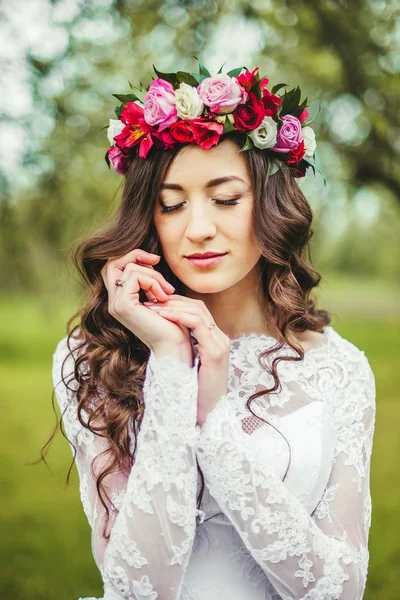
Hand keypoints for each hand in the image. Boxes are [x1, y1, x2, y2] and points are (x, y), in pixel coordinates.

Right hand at [101, 249, 192, 363]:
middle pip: (112, 263)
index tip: (155, 261)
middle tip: (156, 261)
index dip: (132, 257)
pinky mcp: (123, 305)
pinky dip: (153, 282)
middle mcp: (113, 302)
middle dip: (136, 255)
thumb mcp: (157, 296)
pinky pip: (135, 277)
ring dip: (153, 275)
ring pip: (129, 268)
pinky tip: (164, 297)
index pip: (113, 267)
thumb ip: (148, 280)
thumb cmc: (171, 322)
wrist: (173, 345)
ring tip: (167, 292)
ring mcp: (116, 304)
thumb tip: (151, 259)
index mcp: (119, 300)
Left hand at [144, 295, 230, 425]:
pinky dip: (179, 316)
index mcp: (214, 340)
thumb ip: (185, 348)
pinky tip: (163, 315)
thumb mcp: (190, 364)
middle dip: (172, 301)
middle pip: (198, 306)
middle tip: (150, 300)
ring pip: (198, 311)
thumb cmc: (196, 392)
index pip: (197, 311)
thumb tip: (165, 336)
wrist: (208, 414)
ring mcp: (219, 344)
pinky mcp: (215, 352)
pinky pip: (197, 323)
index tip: (155, 304)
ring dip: (173, 306)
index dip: (176, 304)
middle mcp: (220, 338)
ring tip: (153, 306)